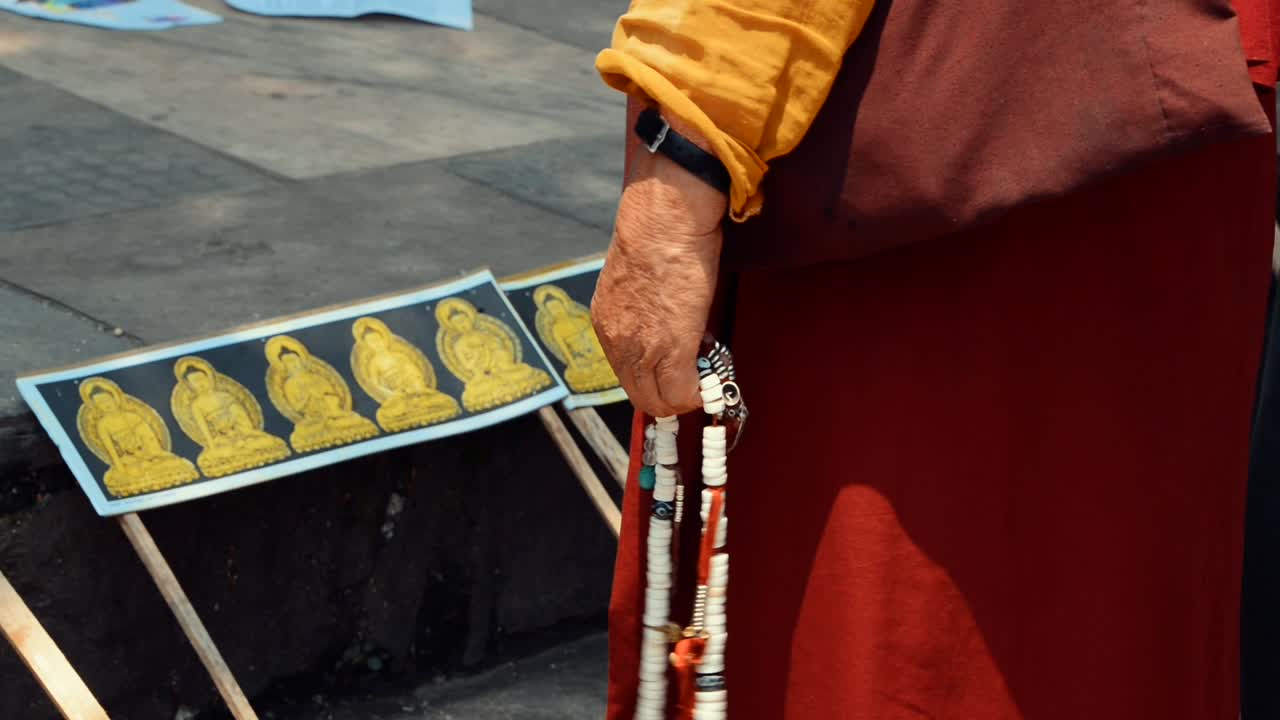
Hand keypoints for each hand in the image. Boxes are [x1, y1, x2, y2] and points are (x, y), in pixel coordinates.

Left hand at [592, 111, 727, 417]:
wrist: (664, 219)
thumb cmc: (657, 234)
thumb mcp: (638, 278)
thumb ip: (643, 307)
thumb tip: (666, 319)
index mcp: (607, 321)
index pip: (626, 372)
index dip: (654, 376)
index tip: (676, 368)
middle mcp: (617, 341)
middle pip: (640, 396)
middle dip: (669, 394)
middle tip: (694, 378)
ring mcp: (640, 349)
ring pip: (659, 401)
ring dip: (685, 394)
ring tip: (704, 373)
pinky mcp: (669, 349)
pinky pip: (682, 393)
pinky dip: (697, 393)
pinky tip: (709, 376)